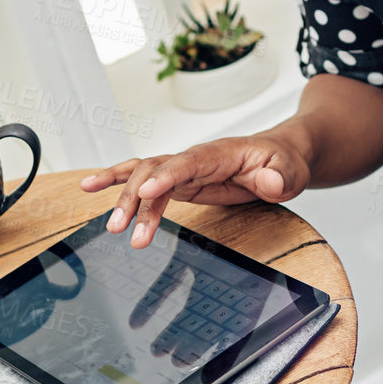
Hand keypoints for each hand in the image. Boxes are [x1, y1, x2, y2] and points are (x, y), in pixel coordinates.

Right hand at [79, 132, 312, 246]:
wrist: (280, 156)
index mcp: (219, 153)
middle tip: (123, 230)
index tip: (147, 192)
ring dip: (123, 198)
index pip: (188, 162)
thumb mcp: (291, 172)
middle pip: (156, 169)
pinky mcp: (178, 180)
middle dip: (137, 198)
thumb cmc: (283, 162)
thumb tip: (270, 182)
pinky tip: (91, 187)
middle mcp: (195, 157)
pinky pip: (144, 179)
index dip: (166, 175)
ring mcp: (183, 168)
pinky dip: (117, 182)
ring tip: (108, 224)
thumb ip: (279, 178)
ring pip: (144, 174)